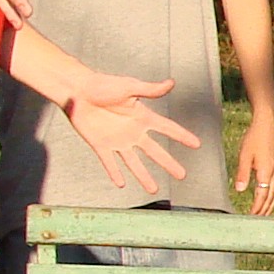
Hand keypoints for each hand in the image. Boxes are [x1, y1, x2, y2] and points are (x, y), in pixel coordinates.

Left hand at [45, 65, 203, 199]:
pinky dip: (115, 173)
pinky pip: (109, 162)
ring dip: (143, 176)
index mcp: (142, 116)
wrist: (77, 91)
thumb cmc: (103, 84)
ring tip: (153, 190)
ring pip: (133, 163)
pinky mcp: (100, 145)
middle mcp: (132, 131)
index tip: (197, 145)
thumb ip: (150, 89)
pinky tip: (122, 183)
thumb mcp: (129, 87)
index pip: (167, 128)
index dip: (182, 136)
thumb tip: (171, 83)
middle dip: (169, 163)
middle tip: (182, 175)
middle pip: (155, 151)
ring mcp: (117, 140)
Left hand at [235, 116, 273, 212]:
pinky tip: (268, 197)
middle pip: (271, 197)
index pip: (262, 195)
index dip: (256, 207)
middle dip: (264, 210)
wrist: (268, 123)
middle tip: (257, 221)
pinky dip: (273, 196)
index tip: (250, 217)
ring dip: (270, 205)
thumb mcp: (244, 155)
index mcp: (266, 171)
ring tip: (264, 214)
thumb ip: (242, 173)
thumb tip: (240, 190)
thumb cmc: (254, 137)